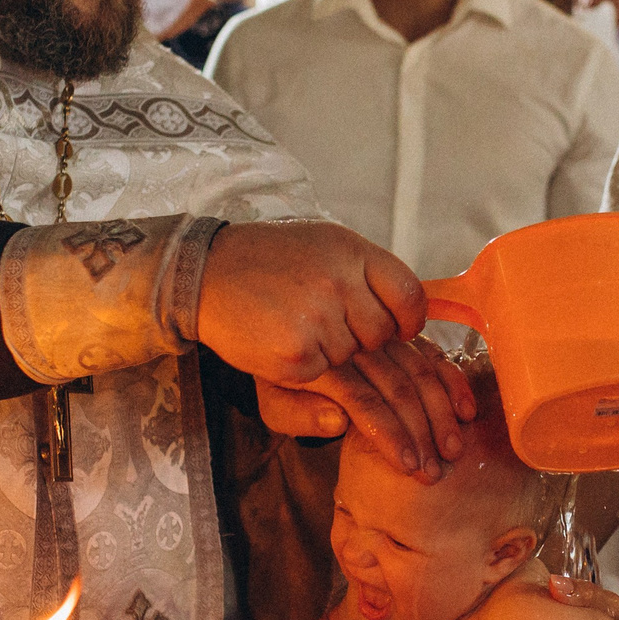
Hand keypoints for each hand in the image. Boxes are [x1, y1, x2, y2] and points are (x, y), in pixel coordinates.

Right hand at [199, 220, 428, 382]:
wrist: (207, 273)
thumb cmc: (270, 261)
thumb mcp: (326, 246)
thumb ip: (369, 273)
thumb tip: (410, 313)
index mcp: (352, 252)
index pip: (409, 295)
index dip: (408, 319)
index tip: (399, 327)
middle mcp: (338, 283)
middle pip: (381, 333)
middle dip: (362, 337)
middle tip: (325, 319)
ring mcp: (318, 320)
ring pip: (353, 357)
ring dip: (331, 350)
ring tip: (296, 323)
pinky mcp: (297, 356)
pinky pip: (324, 374)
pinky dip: (308, 364)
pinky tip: (282, 338)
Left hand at [254, 338, 472, 480]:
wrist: (275, 318)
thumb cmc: (279, 374)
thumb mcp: (273, 400)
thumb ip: (298, 414)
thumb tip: (339, 421)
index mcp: (325, 363)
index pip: (365, 402)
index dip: (391, 436)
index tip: (409, 467)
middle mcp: (356, 343)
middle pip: (398, 388)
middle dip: (422, 432)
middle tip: (438, 468)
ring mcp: (380, 335)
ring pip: (419, 370)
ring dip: (441, 412)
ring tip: (453, 448)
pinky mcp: (400, 332)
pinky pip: (431, 351)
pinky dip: (451, 379)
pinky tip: (465, 409)